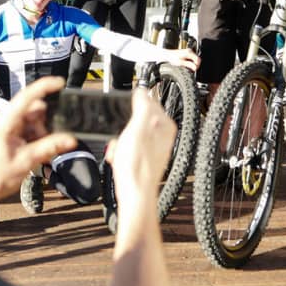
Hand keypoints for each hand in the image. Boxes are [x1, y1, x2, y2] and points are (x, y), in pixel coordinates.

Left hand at [0, 77, 76, 205]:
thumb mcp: (26, 161)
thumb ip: (50, 147)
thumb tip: (70, 139)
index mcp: (5, 121)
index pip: (27, 96)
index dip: (45, 87)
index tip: (60, 83)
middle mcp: (4, 119)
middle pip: (33, 111)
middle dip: (45, 124)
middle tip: (48, 142)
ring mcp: (4, 126)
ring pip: (32, 121)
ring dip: (40, 133)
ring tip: (37, 152)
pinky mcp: (6, 134)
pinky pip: (26, 129)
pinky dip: (34, 138)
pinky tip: (34, 152)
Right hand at [104, 88, 176, 207]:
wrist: (134, 196)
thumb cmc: (137, 167)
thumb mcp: (137, 128)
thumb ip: (143, 105)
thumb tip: (143, 89)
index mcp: (165, 124)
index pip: (147, 100)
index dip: (130, 107)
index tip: (123, 116)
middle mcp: (162, 135)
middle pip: (135, 118)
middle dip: (122, 127)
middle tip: (121, 138)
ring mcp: (153, 147)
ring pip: (129, 133)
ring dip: (119, 141)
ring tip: (120, 152)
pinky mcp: (144, 158)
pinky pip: (128, 147)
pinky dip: (121, 152)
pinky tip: (120, 160)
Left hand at [164, 47, 198, 71]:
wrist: (168, 55)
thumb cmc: (173, 58)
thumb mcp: (181, 63)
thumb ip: (189, 65)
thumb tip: (195, 67)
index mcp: (189, 53)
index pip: (198, 60)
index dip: (197, 65)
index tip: (195, 69)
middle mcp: (190, 51)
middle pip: (197, 59)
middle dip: (195, 65)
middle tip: (192, 69)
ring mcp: (189, 51)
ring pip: (195, 59)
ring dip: (193, 63)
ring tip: (188, 67)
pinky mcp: (187, 53)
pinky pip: (192, 58)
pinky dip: (191, 62)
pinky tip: (187, 64)